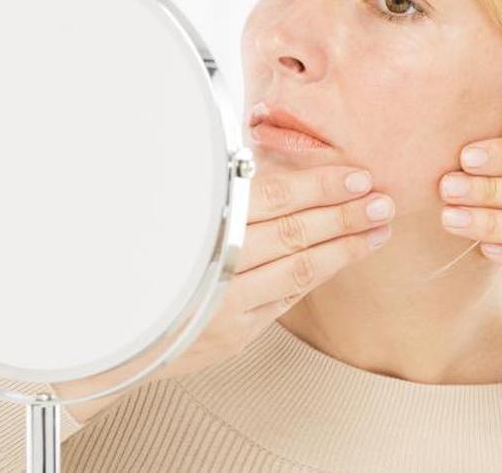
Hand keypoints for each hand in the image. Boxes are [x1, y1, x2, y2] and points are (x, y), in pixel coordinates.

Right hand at [154, 163, 395, 378]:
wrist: (120, 334)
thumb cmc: (151, 263)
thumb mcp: (175, 216)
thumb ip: (224, 196)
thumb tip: (279, 168)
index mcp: (197, 222)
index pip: (270, 198)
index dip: (317, 186)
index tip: (355, 176)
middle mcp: (212, 263)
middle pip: (293, 232)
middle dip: (343, 213)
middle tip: (381, 200)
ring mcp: (226, 302)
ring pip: (299, 268)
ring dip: (345, 245)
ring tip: (378, 227)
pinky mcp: (235, 333)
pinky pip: (288, 298)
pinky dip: (321, 273)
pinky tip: (347, 255)